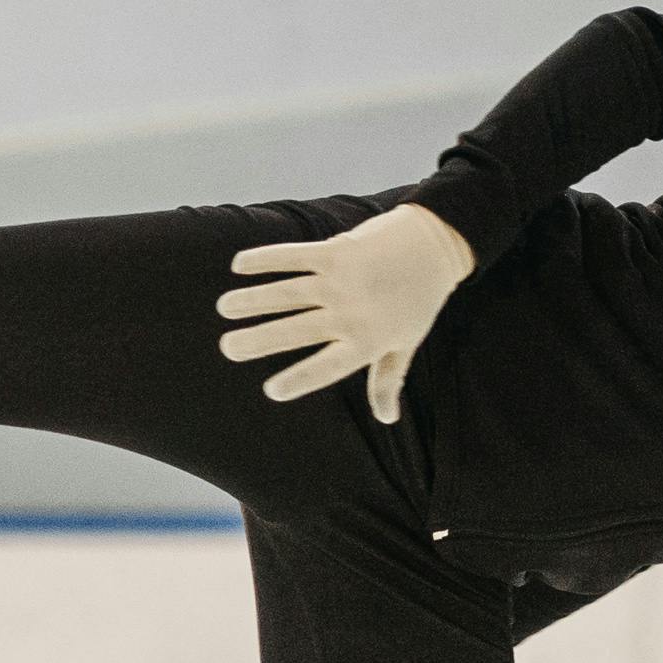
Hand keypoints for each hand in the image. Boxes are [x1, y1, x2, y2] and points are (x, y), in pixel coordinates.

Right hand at [219, 204, 474, 422]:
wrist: (436, 244)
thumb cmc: (420, 300)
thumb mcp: (408, 343)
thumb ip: (388, 379)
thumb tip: (386, 418)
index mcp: (367, 341)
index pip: (326, 367)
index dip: (298, 379)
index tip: (270, 391)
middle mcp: (350, 313)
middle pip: (296, 330)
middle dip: (258, 340)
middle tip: (227, 349)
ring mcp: (341, 280)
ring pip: (288, 293)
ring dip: (253, 300)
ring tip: (225, 309)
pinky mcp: (336, 250)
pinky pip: (293, 256)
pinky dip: (265, 259)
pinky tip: (239, 266)